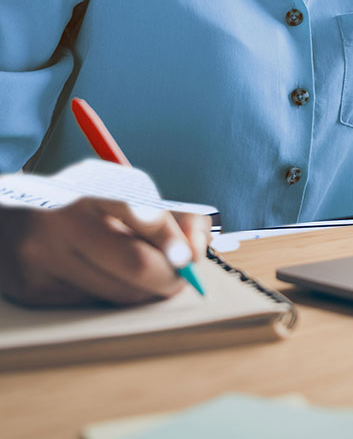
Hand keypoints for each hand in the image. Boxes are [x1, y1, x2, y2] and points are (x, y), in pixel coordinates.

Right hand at [0, 198, 210, 306]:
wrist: (6, 218)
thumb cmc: (82, 207)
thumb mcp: (125, 194)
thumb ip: (172, 216)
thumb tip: (197, 250)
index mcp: (87, 185)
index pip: (132, 205)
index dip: (164, 234)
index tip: (185, 257)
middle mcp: (60, 220)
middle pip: (133, 263)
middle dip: (170, 277)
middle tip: (181, 277)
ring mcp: (41, 257)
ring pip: (119, 292)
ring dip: (147, 291)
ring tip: (149, 276)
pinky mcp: (32, 288)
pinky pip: (94, 303)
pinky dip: (113, 296)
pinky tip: (105, 278)